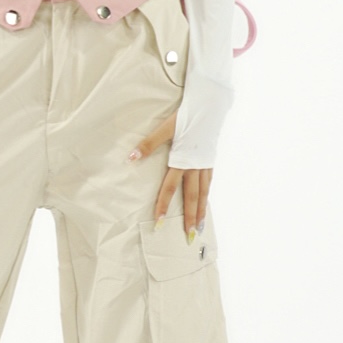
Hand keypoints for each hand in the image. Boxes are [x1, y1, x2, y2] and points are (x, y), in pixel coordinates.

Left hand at [127, 111, 212, 238]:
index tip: (160, 222)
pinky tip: (205, 201)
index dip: (164, 205)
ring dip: (201, 211)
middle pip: (192, 197)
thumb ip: (149, 144)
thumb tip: (131, 158)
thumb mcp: (166, 128)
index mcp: (182, 160)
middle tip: (188, 237)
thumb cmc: (187, 116)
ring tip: (200, 227)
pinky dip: (207, 194)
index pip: (170, 188)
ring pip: (203, 193)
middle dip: (190, 218)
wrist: (211, 105)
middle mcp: (195, 166)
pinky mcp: (210, 159)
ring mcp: (205, 164)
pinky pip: (209, 182)